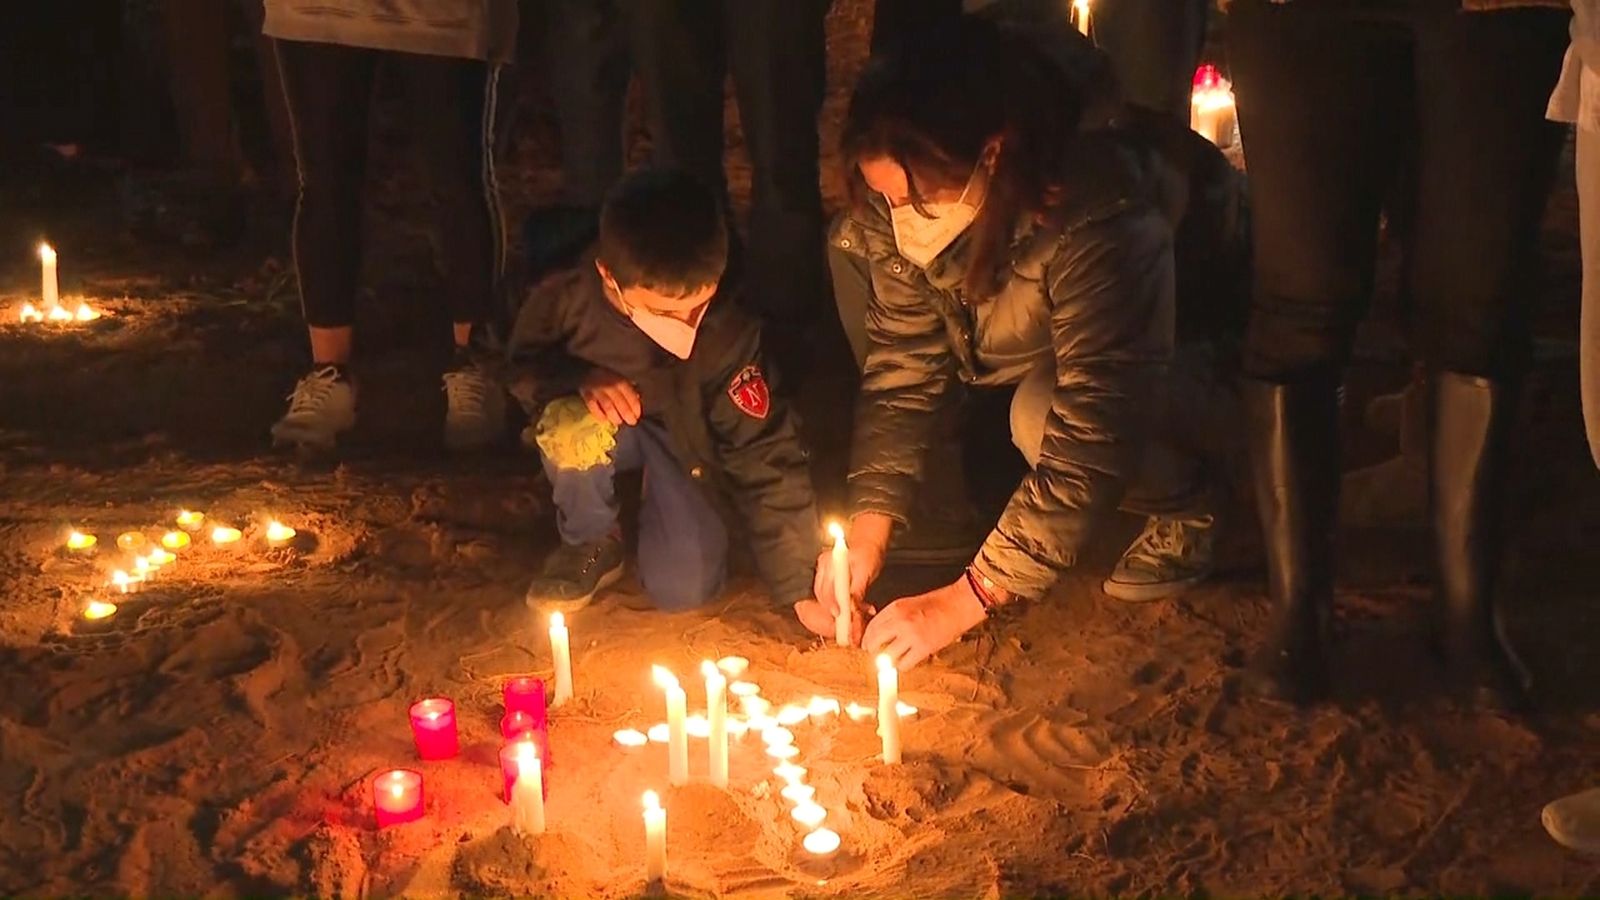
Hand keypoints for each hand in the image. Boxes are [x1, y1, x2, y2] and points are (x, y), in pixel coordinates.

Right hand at [579, 367, 641, 425]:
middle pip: (621, 404)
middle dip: (628, 415)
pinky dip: (600, 416)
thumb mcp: (622, 379)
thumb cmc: (608, 378)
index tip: (637, 416)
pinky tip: (605, 420)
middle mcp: (610, 385)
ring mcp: (598, 390)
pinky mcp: (587, 395)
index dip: (636, 409)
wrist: (586, 372)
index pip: (631, 397)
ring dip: (615, 417)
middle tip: (631, 422)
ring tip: (618, 422)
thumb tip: (639, 399)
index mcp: (621, 381)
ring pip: (608, 407)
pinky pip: (594, 408)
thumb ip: (631, 389)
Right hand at [800, 514, 889, 643]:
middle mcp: (823, 569)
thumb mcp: (866, 570)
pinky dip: (844, 609)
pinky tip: (858, 613)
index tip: (838, 615)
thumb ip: (858, 588)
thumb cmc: (868, 553)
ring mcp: (824, 576)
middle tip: (848, 627)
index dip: (831, 604)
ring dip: (841, 613)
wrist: (868, 545)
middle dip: (834, 614)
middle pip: (822, 598)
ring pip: (827, 601)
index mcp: (829, 562)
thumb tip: (852, 606)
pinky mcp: (829, 583)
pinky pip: (832, 600)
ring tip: (857, 621)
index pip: (825, 588)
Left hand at [861, 576, 987, 670]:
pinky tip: (906, 661)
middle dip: (873, 651)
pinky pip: (904, 664)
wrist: (958, 605)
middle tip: (876, 654)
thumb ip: (893, 617)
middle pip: (874, 642)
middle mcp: (900, 621)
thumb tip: (881, 634)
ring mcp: (911, 636)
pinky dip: (903, 666)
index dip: (868, 639)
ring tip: (893, 659)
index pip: (871, 627)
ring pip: (887, 656)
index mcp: (895, 608)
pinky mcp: (923, 648)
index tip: (869, 644)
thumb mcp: (908, 604)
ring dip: (888, 661)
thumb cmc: (938, 603)